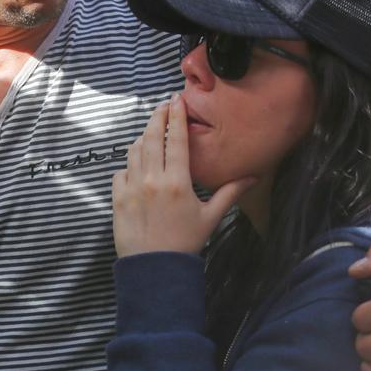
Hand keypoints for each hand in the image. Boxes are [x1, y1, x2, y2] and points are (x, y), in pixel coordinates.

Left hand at [112, 94, 255, 256]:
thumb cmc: (185, 244)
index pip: (175, 139)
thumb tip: (253, 177)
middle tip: (163, 105)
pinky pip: (120, 172)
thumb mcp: (211, 217)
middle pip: (151, 137)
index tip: (176, 99)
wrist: (155, 270)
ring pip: (134, 151)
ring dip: (142, 138)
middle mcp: (152, 180)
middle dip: (157, 117)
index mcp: (177, 182)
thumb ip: (230, 193)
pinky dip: (129, 164)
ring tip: (151, 133)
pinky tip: (137, 166)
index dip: (176, 116)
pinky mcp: (117, 199)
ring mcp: (131, 188)